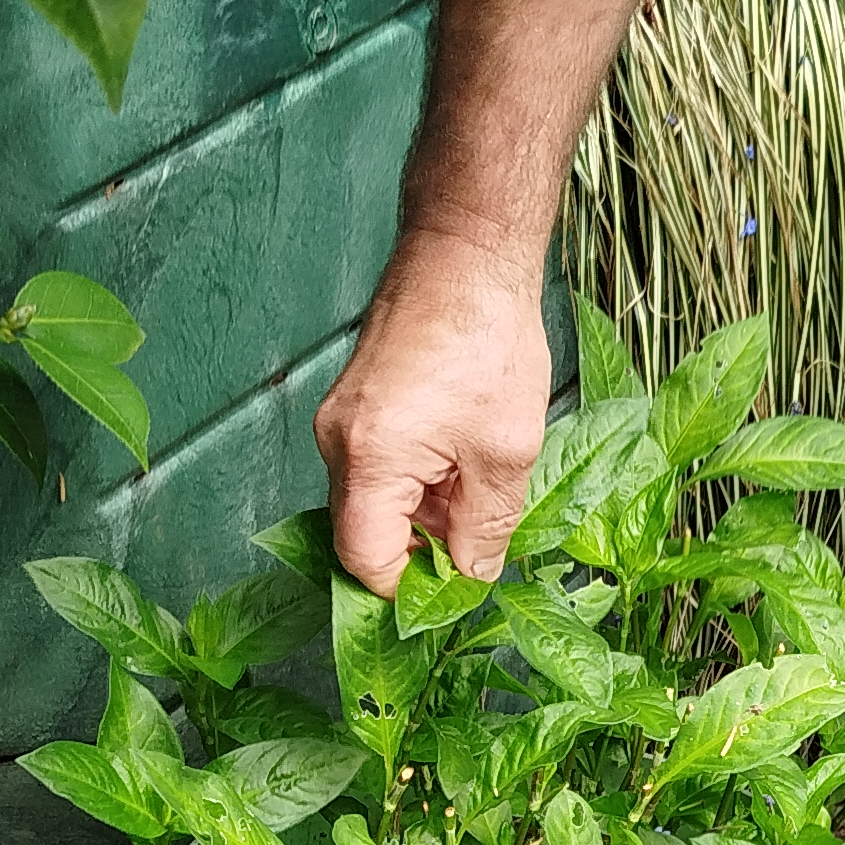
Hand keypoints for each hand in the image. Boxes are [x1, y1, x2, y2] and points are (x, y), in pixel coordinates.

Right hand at [314, 228, 551, 595]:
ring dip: (426, 513)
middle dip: (422, 550)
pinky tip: (465, 461)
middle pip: (365, 533)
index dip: (411, 589)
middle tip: (480, 547)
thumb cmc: (486, 338)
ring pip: (375, 501)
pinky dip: (419, 480)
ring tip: (481, 488)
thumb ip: (487, 527)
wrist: (466, 252)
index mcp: (369, 458)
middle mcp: (338, 441)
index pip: (365, 560)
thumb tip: (472, 576)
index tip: (456, 592)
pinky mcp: (357, 404)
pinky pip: (380, 467)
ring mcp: (342, 421)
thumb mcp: (506, 451)